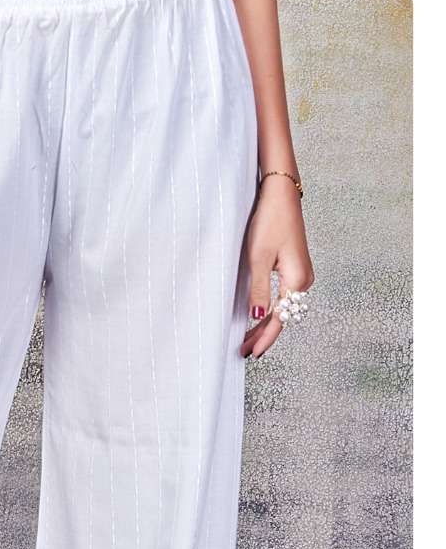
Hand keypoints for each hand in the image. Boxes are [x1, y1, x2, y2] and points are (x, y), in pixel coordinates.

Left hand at [241, 174, 314, 357]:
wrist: (281, 195)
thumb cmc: (269, 222)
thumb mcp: (258, 258)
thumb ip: (258, 289)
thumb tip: (257, 317)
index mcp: (296, 280)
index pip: (280, 319)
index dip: (264, 338)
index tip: (250, 354)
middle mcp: (304, 280)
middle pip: (284, 316)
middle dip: (264, 335)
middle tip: (244, 351)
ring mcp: (302, 274)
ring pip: (285, 307)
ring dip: (267, 324)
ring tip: (249, 339)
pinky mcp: (296, 268)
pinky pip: (285, 296)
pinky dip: (272, 310)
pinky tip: (259, 317)